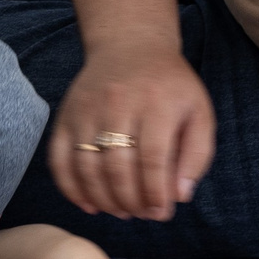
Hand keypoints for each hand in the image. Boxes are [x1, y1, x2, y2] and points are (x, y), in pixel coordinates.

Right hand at [47, 41, 213, 220]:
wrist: (130, 44)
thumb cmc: (170, 86)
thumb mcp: (199, 112)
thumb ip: (197, 155)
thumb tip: (179, 197)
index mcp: (156, 103)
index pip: (152, 158)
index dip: (154, 193)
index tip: (161, 212)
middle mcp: (118, 103)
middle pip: (117, 166)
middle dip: (130, 201)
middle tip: (142, 215)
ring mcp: (87, 109)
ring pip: (86, 166)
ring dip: (103, 199)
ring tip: (120, 211)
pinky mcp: (66, 114)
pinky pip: (59, 158)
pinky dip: (70, 188)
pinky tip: (89, 204)